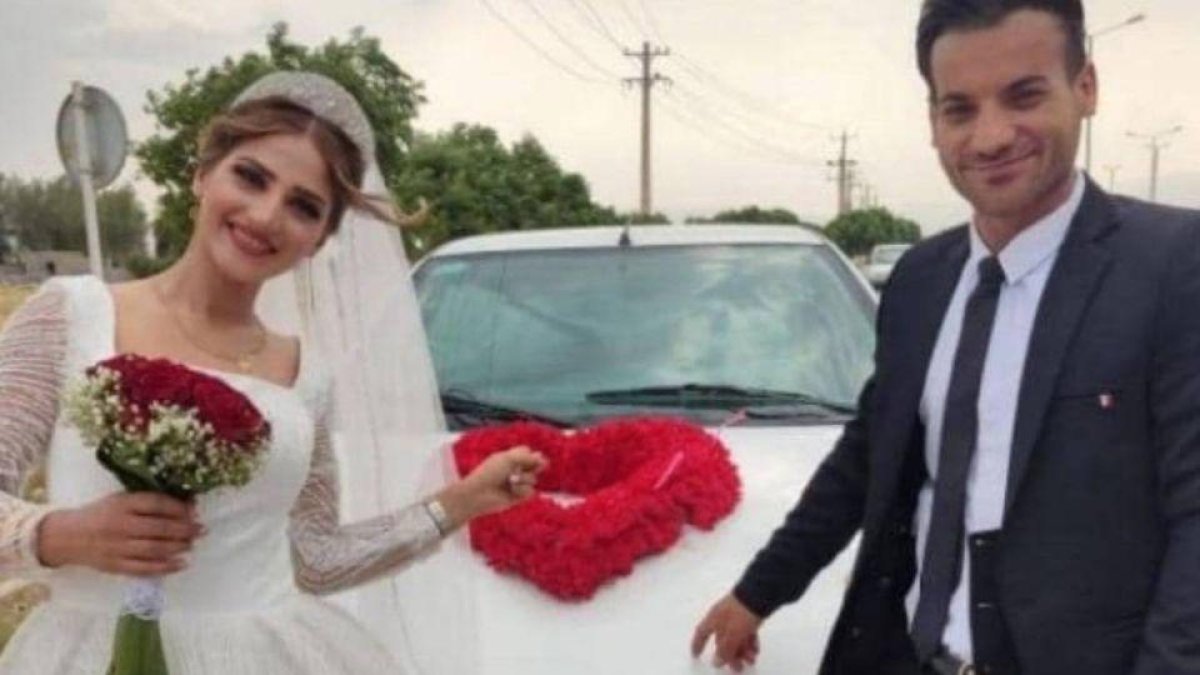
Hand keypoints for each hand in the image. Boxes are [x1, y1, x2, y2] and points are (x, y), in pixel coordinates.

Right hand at [37, 492, 203, 576]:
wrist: (66, 537)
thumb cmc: (100, 514)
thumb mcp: (121, 500)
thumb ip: (148, 502)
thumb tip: (185, 506)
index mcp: (122, 504)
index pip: (156, 504)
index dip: (178, 508)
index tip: (194, 511)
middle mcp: (120, 526)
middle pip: (159, 528)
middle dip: (184, 529)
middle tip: (200, 530)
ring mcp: (117, 548)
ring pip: (154, 549)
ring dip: (178, 547)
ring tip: (192, 544)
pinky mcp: (115, 565)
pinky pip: (143, 569)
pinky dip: (165, 567)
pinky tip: (181, 564)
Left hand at [435, 446, 547, 527]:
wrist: (479, 494)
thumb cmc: (489, 473)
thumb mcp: (508, 459)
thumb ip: (527, 457)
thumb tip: (542, 459)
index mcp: (509, 458)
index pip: (527, 452)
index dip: (531, 455)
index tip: (534, 457)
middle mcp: (514, 470)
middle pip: (534, 465)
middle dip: (535, 466)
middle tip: (537, 466)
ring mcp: (516, 484)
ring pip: (533, 479)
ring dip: (525, 478)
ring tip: (512, 480)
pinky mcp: (517, 497)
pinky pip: (530, 492)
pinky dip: (522, 490)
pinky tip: (513, 491)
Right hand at [691, 593, 763, 671]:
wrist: (761, 594)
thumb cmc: (741, 613)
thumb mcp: (732, 635)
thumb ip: (725, 650)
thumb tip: (717, 662)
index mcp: (713, 619)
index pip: (701, 633)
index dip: (697, 644)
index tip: (696, 654)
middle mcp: (722, 617)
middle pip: (722, 640)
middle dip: (730, 656)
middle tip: (737, 668)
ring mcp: (735, 615)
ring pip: (735, 637)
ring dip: (742, 651)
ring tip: (751, 660)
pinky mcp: (748, 614)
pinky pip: (745, 631)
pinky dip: (749, 642)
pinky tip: (755, 649)